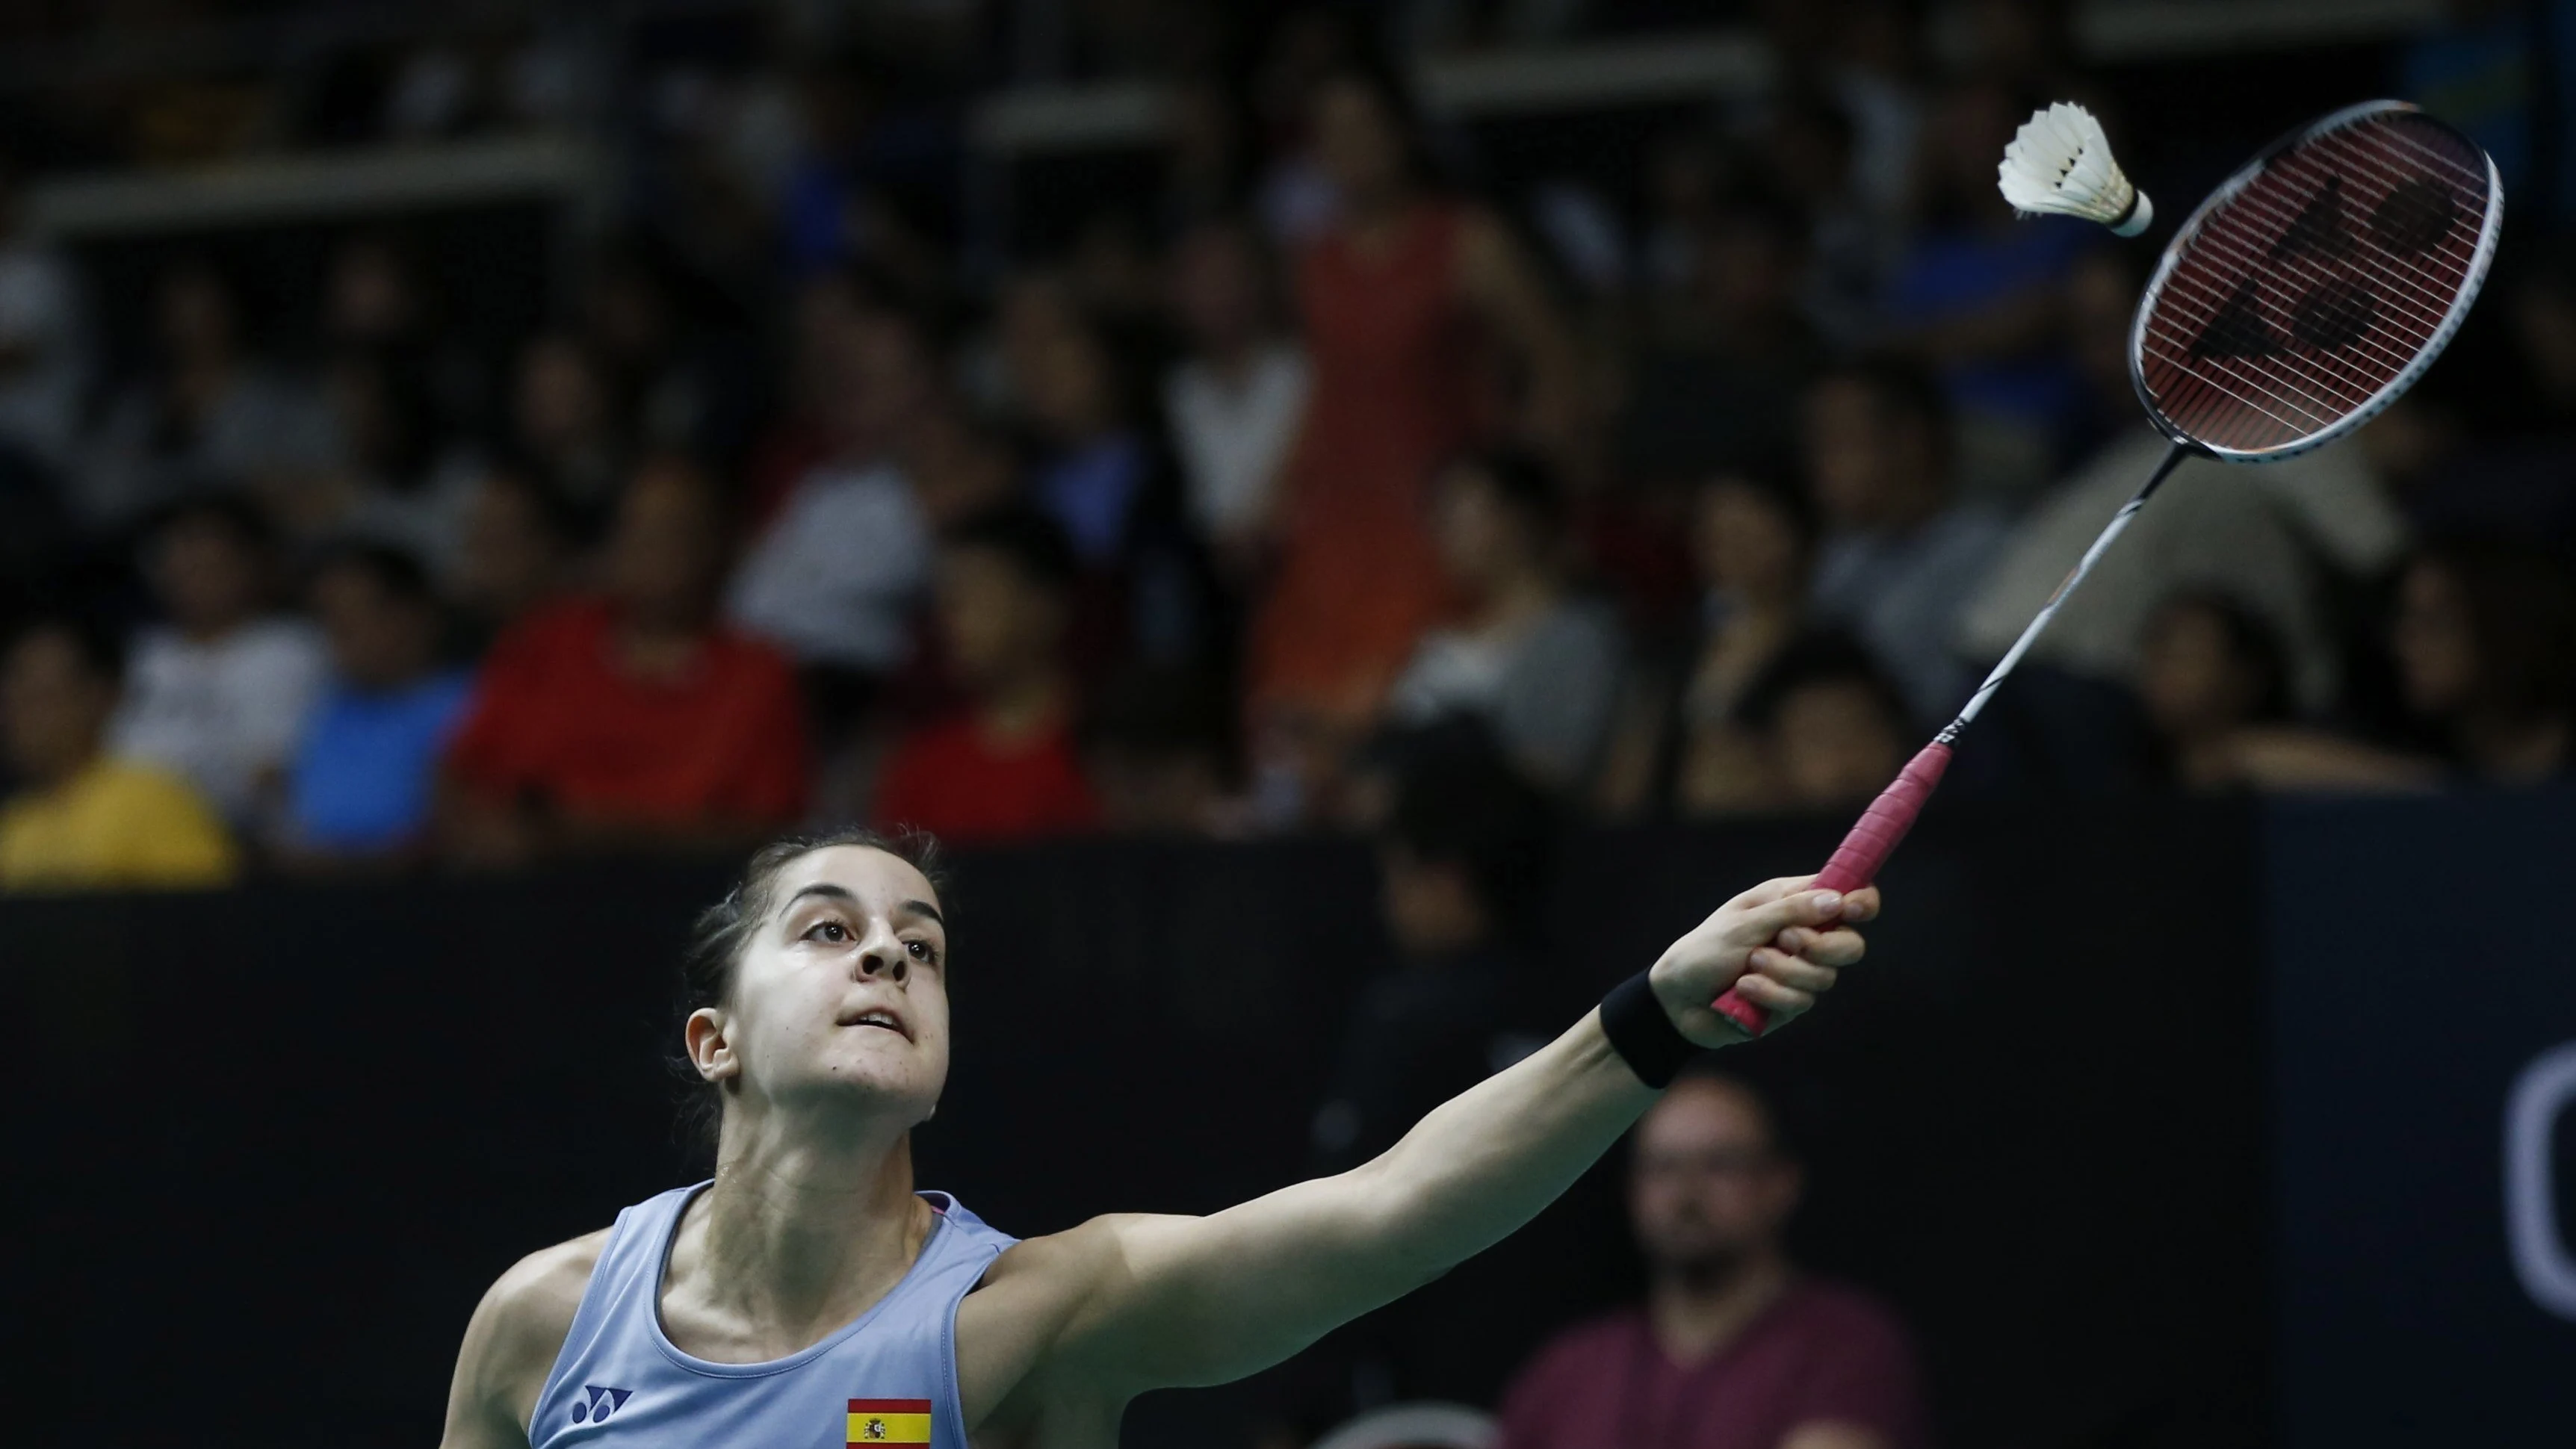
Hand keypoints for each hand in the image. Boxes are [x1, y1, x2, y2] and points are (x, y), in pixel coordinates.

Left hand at [1647, 876, 1877, 1045]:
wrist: (1676, 999)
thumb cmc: (1704, 950)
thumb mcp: (1743, 924)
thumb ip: (1790, 911)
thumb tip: (1837, 900)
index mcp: (1792, 903)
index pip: (1847, 896)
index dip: (1861, 901)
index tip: (1853, 909)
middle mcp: (1803, 935)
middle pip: (1850, 944)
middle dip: (1823, 946)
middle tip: (1788, 941)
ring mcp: (1799, 971)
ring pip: (1825, 977)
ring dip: (1782, 971)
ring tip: (1748, 966)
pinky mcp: (1790, 1001)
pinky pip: (1801, 1000)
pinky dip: (1769, 993)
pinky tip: (1742, 989)